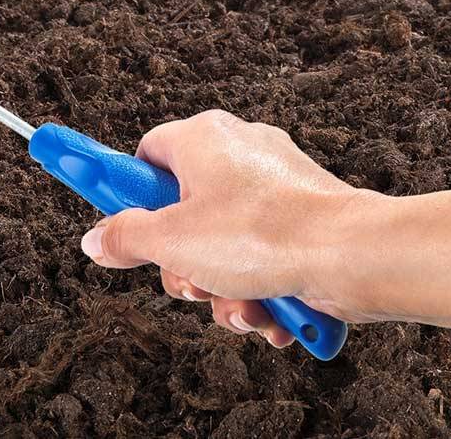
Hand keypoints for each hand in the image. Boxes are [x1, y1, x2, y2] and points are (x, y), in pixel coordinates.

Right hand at [80, 110, 371, 346]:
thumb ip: (125, 237)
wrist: (354, 256)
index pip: (145, 157)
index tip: (120, 225)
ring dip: (223, 286)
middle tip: (189, 280)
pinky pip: (266, 253)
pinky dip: (262, 288)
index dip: (129, 196)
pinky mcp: (307, 216)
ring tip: (239, 305)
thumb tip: (95, 241)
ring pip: (226, 242)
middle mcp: (240, 150)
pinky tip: (270, 312)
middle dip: (184, 261)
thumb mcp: (171, 241)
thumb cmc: (264, 234)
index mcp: (201, 138)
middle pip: (184, 211)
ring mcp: (277, 183)